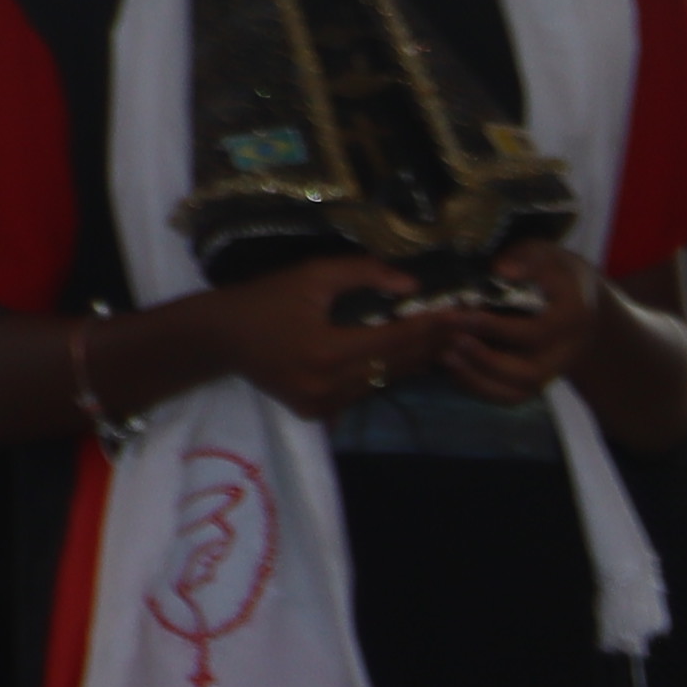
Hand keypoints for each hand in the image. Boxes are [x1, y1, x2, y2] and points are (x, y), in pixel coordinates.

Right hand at [214, 252, 462, 416]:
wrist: (218, 338)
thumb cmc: (264, 299)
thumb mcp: (312, 275)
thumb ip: (364, 274)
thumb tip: (413, 286)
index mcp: (326, 351)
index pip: (396, 338)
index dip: (433, 324)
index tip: (465, 310)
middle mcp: (327, 385)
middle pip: (396, 365)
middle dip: (434, 343)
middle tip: (468, 326)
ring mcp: (320, 404)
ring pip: (385, 382)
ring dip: (416, 361)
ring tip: (448, 341)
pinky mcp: (315, 412)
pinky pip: (364, 392)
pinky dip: (387, 374)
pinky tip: (409, 358)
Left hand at [436, 241, 602, 408]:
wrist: (575, 298)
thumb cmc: (550, 271)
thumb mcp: (544, 254)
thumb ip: (527, 259)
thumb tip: (502, 269)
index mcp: (574, 317)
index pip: (539, 332)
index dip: (497, 327)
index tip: (462, 313)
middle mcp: (567, 351)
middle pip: (529, 371)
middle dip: (483, 357)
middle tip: (447, 339)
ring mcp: (551, 370)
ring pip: (516, 390)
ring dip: (477, 376)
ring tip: (442, 354)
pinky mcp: (534, 381)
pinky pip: (506, 395)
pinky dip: (477, 386)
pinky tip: (450, 364)